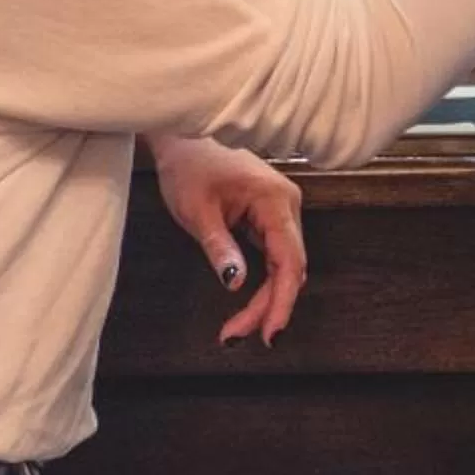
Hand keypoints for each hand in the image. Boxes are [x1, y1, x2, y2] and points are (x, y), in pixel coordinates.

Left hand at [153, 135, 306, 347]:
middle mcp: (287, 205)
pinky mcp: (271, 215)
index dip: (282, 301)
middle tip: (234, 336)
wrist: (184, 138)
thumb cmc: (188, 168)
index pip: (289, 261)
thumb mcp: (196, 212)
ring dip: (266, 300)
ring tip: (235, 329)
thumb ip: (219, 248)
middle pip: (290, 269)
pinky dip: (264, 284)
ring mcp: (282, 210)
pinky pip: (276, 257)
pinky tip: (248, 306)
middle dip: (267, 307)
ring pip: (284, 267)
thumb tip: (236, 283)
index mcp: (274, 200)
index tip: (269, 333)